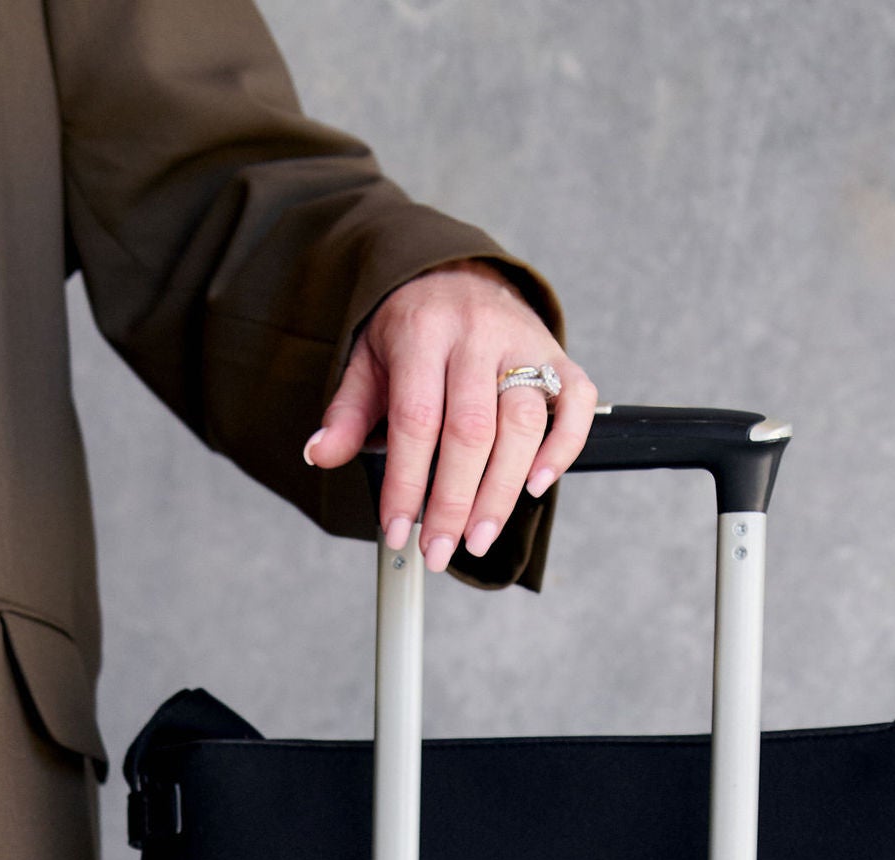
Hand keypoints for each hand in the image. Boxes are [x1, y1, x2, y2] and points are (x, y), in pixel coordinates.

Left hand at [306, 262, 597, 571]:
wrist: (457, 273)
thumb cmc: (411, 329)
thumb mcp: (366, 361)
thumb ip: (347, 412)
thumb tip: (319, 454)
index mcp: (423, 332)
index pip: (417, 420)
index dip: (408, 483)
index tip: (398, 530)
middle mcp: (477, 334)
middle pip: (472, 430)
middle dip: (455, 502)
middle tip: (441, 550)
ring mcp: (523, 342)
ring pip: (523, 424)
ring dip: (503, 491)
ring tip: (479, 537)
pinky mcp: (558, 354)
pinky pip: (575, 402)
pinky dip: (563, 447)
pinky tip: (537, 486)